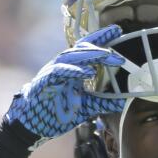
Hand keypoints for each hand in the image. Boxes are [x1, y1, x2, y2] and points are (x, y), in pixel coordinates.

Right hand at [5, 25, 126, 139]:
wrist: (32, 126)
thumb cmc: (57, 112)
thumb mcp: (86, 107)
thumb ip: (104, 102)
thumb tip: (124, 102)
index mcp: (72, 69)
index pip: (87, 48)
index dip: (101, 38)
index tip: (118, 31)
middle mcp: (62, 67)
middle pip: (81, 49)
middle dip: (100, 47)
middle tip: (119, 55)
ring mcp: (52, 73)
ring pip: (70, 56)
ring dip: (89, 55)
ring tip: (106, 55)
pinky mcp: (44, 82)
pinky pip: (58, 72)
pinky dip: (73, 70)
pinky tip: (87, 72)